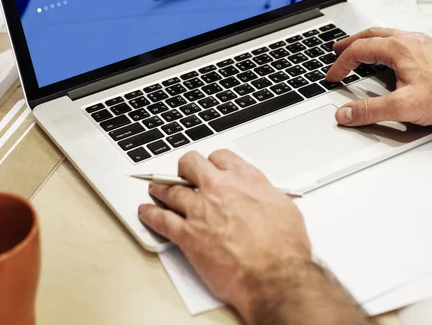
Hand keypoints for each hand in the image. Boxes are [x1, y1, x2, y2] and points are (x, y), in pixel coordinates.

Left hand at [138, 150, 310, 322]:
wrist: (274, 275)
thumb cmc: (284, 247)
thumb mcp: (283, 206)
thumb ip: (265, 194)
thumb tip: (261, 195)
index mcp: (244, 178)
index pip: (220, 156)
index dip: (213, 162)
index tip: (210, 167)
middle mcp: (219, 188)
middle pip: (190, 164)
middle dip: (184, 167)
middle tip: (181, 173)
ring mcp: (200, 210)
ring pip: (171, 190)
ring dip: (161, 188)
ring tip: (156, 188)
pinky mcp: (187, 235)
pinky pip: (161, 220)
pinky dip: (150, 215)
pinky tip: (146, 212)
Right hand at [327, 28, 431, 135]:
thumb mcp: (403, 107)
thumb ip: (370, 110)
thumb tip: (345, 113)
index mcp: (398, 48)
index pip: (358, 50)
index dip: (341, 64)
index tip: (333, 76)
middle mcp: (409, 40)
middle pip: (371, 35)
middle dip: (350, 43)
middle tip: (337, 48)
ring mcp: (422, 43)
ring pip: (387, 35)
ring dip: (368, 41)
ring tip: (360, 49)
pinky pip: (402, 40)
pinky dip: (386, 45)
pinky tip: (390, 56)